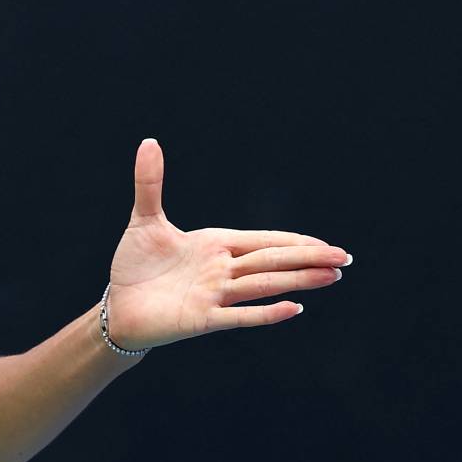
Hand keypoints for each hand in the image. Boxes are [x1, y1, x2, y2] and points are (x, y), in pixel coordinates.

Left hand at [105, 138, 349, 350]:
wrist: (116, 306)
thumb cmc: (136, 265)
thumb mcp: (144, 219)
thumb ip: (150, 183)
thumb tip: (149, 142)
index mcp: (215, 245)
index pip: (262, 241)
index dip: (294, 241)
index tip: (326, 244)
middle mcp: (221, 270)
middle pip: (271, 261)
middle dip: (308, 258)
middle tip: (345, 258)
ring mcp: (214, 296)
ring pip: (264, 285)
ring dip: (298, 281)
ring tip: (332, 277)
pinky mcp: (202, 319)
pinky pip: (239, 316)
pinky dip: (266, 313)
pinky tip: (295, 308)